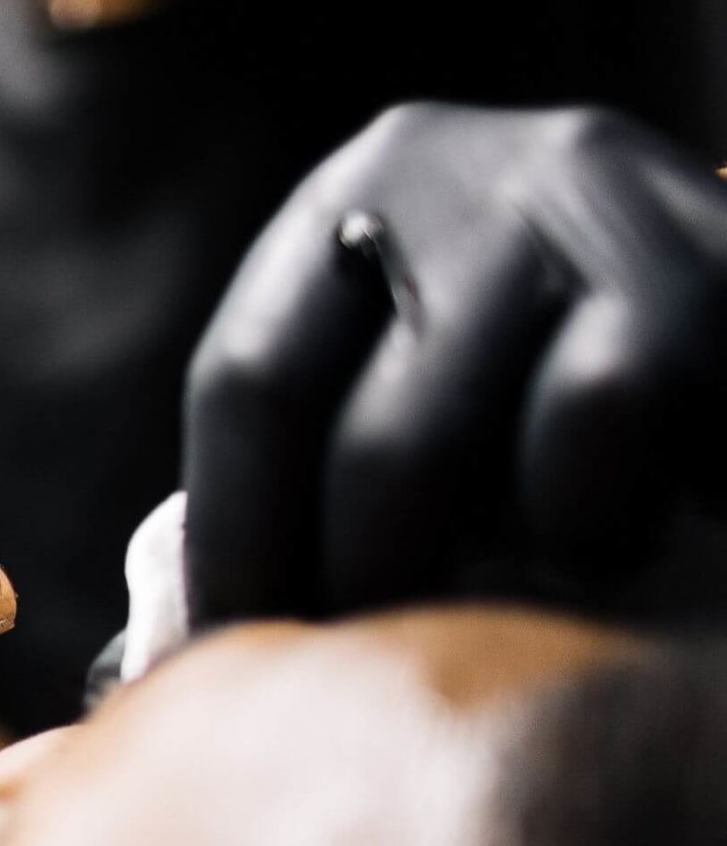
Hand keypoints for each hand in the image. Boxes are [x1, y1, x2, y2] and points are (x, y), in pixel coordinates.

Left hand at [184, 103, 726, 623]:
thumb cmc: (552, 393)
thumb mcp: (420, 386)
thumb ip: (314, 464)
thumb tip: (172, 649)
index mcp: (361, 194)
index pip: (247, 382)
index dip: (235, 547)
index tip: (228, 663)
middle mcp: (468, 167)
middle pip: (355, 435)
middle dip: (353, 590)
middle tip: (366, 678)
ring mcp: (593, 201)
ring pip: (461, 442)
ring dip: (468, 571)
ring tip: (491, 613)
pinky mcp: (712, 266)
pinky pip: (603, 419)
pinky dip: (592, 519)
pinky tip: (606, 542)